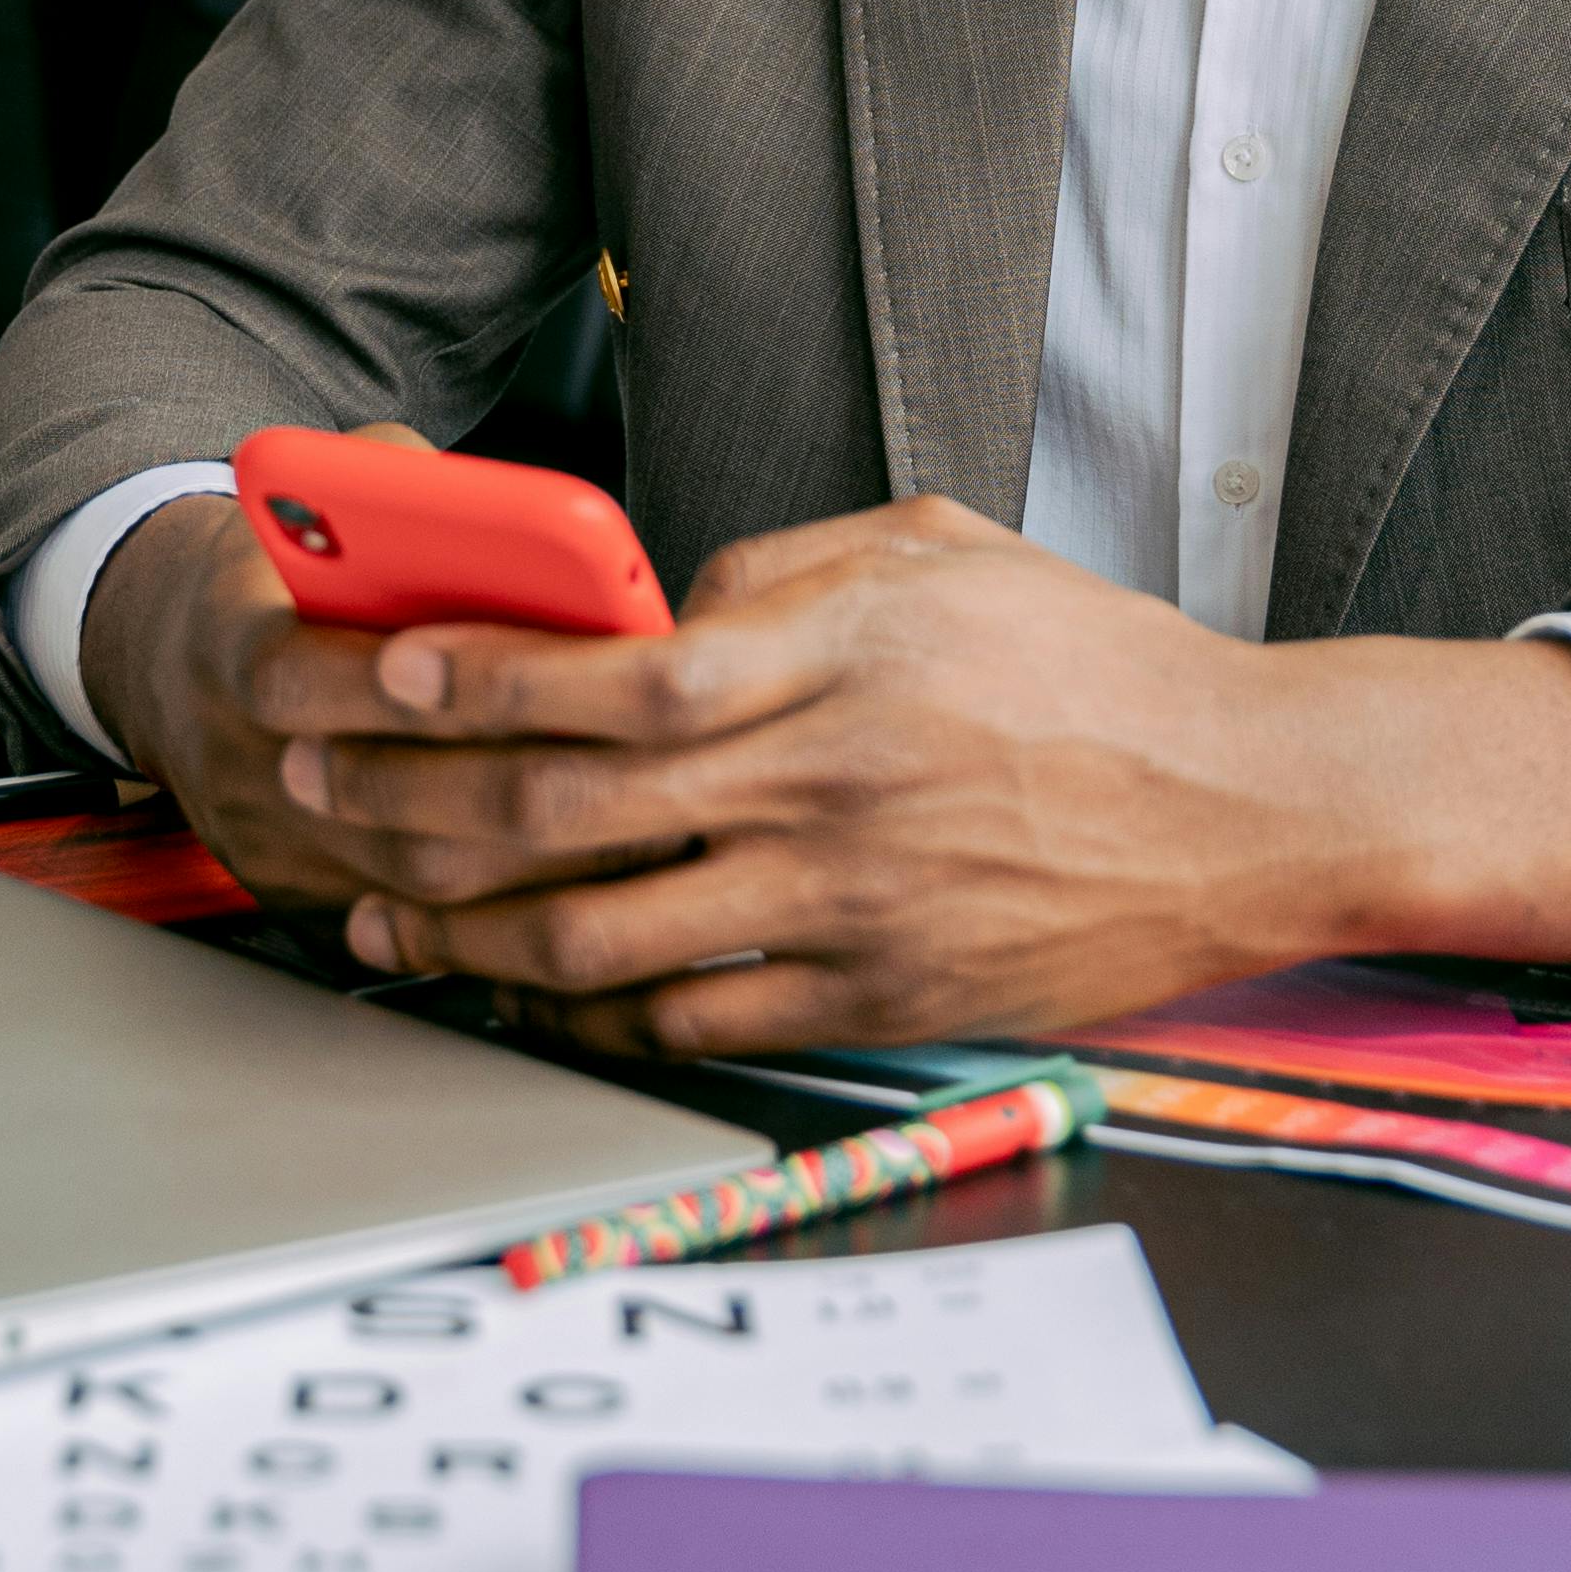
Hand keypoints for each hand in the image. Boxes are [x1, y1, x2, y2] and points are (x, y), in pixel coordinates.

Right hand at [83, 467, 692, 925]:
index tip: (514, 662)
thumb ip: (406, 491)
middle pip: (379, 801)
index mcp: (230, 644)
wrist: (161, 658)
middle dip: (506, 779)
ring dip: (528, 857)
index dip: (402, 682)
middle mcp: (237, 759)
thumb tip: (527, 522)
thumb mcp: (325, 493)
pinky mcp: (300, 900)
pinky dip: (502, 907)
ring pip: (406, 883)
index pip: (299, 678)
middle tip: (619, 759)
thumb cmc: (272, 569)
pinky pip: (409, 926)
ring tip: (634, 821)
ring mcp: (266, 845)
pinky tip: (582, 875)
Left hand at [236, 496, 1570, 1057]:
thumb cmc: (1100, 667)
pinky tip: (518, 989)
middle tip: (318, 787)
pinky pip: (687, 1017)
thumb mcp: (945, 554)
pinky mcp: (873, 996)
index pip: (613, 672)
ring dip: (462, 927)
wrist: (1252, 806)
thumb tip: (661, 603)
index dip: (476, 679)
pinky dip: (582, 1010)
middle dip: (410, 800)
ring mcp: (845, 902)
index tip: (382, 675)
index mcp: (837, 657)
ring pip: (598, 931)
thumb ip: (791, 571)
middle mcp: (825, 783)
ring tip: (382, 909)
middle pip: (565, 807)